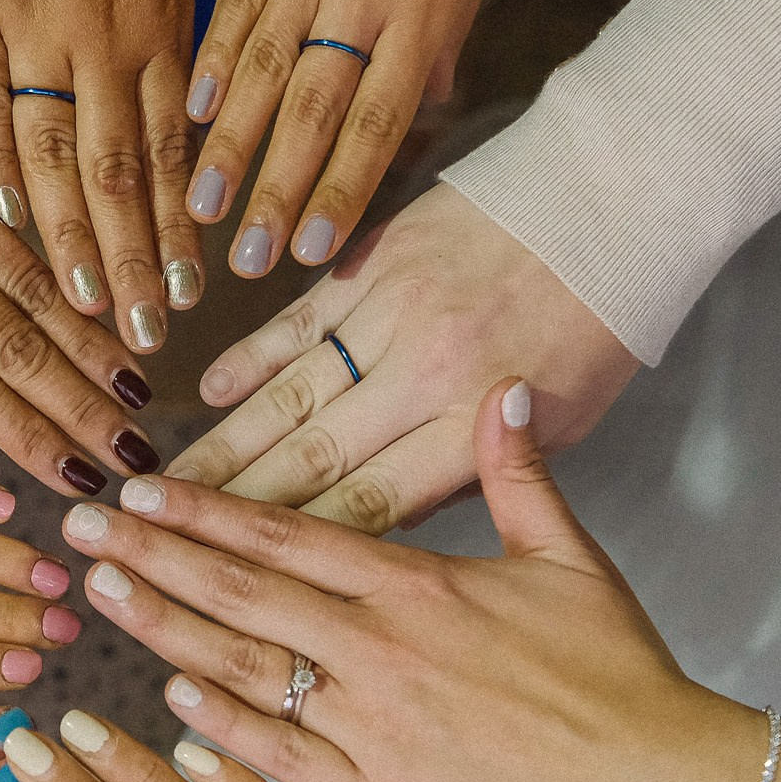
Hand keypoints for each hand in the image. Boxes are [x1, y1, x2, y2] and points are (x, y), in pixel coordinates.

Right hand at [0, 0, 200, 348]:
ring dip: (74, 239)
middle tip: (148, 339)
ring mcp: (31, 26)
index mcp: (157, 26)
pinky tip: (13, 224)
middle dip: (136, 262)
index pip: (172, 152)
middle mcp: (101, 36)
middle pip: (122, 171)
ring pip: (57, 153)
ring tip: (89, 308)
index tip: (190, 298)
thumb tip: (201, 136)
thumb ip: (171, 52)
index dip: (180, 231)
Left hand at [63, 380, 764, 781]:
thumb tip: (505, 390)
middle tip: (78, 530)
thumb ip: (518, 474)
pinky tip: (169, 697)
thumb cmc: (619, 669)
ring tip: (100, 593)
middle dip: (151, 556)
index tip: (138, 491)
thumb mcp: (571, 556)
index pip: (283, 533)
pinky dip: (223, 726)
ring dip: (163, 626)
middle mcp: (379, 645)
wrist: (658, 780)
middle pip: (240, 590)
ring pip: (243, 666)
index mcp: (415, 582)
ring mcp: (371, 723)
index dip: (201, 511)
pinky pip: (281, 756)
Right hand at [168, 184, 637, 531]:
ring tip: (166, 487)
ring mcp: (392, 311)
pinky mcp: (375, 258)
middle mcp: (424, 372)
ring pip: (290, 394)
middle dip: (232, 510)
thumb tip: (388, 522)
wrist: (616, 196)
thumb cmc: (599, 326)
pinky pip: (299, 318)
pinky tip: (207, 391)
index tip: (241, 585)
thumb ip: (477, 477)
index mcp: (474, 425)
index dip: (297, 550)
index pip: (367, 506)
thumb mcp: (564, 425)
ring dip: (224, 444)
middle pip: (311, 457)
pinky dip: (251, 356)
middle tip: (164, 546)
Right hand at [187, 0, 515, 275]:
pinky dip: (211, 62)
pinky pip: (234, 5)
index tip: (312, 246)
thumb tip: (432, 104)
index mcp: (422, 9)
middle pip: (313, 110)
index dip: (344, 188)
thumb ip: (446, 36)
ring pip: (262, 68)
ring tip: (201, 207)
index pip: (378, 120)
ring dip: (229, 144)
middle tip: (246, 258)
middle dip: (277, 190)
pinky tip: (190, 113)